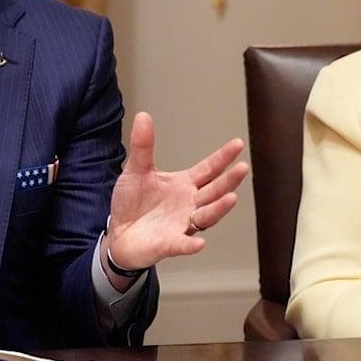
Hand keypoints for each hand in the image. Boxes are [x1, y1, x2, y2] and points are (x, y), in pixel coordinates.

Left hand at [103, 111, 250, 274]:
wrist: (119, 233)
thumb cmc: (133, 203)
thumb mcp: (136, 170)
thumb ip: (143, 146)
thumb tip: (143, 116)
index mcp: (184, 185)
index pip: (209, 169)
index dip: (223, 157)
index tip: (238, 144)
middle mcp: (189, 204)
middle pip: (213, 191)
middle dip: (228, 180)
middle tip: (242, 168)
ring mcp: (182, 224)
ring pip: (206, 216)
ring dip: (218, 208)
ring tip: (230, 198)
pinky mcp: (169, 244)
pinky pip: (182, 244)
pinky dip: (190, 244)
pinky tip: (199, 242)